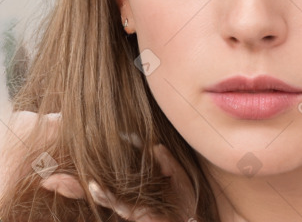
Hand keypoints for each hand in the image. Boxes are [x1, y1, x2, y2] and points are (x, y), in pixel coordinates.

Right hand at [6, 111, 196, 221]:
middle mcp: (126, 197)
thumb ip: (167, 161)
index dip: (90, 167)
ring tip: (57, 181)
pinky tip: (93, 187)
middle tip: (47, 177)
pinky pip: (118, 203)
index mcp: (132, 187)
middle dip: (70, 184)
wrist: (195, 220)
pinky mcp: (138, 213)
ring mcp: (130, 206)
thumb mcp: (178, 176)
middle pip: (93, 189)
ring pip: (99, 196)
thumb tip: (155, 146)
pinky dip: (105, 194)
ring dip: (79, 188)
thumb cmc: (185, 200)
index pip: (107, 175)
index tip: (73, 154)